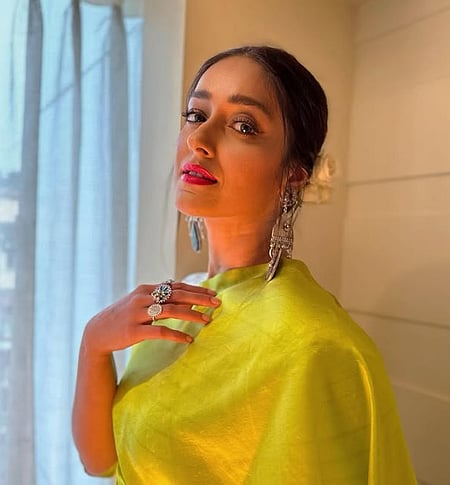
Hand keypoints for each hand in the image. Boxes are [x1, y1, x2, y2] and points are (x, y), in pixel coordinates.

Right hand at [82, 282, 219, 354]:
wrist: (97, 333)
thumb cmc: (123, 317)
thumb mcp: (139, 302)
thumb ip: (158, 297)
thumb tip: (182, 294)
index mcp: (146, 289)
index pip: (176, 286)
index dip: (196, 289)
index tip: (213, 294)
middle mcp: (143, 298)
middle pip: (177, 295)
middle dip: (199, 298)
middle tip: (217, 303)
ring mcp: (138, 314)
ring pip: (171, 311)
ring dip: (192, 315)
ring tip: (207, 320)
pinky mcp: (135, 331)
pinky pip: (160, 331)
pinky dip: (176, 335)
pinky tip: (188, 340)